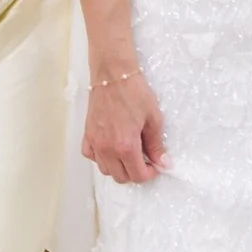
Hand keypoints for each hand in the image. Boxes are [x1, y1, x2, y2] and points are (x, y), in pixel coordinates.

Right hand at [84, 63, 165, 184]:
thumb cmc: (134, 92)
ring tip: (129, 154)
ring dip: (118, 167)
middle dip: (135, 173)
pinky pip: (90, 156)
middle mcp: (107, 148)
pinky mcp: (88, 134)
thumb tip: (163, 162)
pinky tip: (110, 149)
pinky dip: (101, 158)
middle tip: (144, 160)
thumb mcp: (153, 118)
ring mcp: (95, 142)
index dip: (150, 174)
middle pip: (121, 177)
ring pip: (105, 169)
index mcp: (125, 145)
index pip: (137, 175)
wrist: (113, 74)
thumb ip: (156, 144)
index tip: (155, 166)